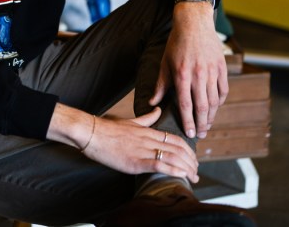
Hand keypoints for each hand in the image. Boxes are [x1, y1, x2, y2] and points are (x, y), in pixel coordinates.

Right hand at [47, 104, 198, 182]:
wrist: (92, 133)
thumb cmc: (108, 129)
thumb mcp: (131, 121)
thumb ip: (146, 118)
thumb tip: (158, 110)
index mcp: (149, 131)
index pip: (176, 140)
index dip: (189, 150)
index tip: (193, 160)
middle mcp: (149, 140)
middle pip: (179, 149)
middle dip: (191, 162)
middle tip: (196, 171)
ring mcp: (143, 150)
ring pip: (174, 157)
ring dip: (187, 169)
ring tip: (193, 177)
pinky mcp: (136, 161)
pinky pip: (160, 165)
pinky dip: (174, 171)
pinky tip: (182, 176)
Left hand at [149, 2, 228, 138]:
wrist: (194, 24)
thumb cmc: (176, 44)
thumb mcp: (164, 63)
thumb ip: (160, 85)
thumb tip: (152, 103)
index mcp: (182, 75)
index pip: (185, 104)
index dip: (188, 121)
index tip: (189, 134)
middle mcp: (199, 75)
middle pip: (203, 106)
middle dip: (202, 124)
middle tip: (200, 135)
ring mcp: (212, 71)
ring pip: (215, 101)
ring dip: (212, 116)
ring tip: (207, 125)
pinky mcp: (222, 67)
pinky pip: (223, 90)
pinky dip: (220, 101)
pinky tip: (215, 108)